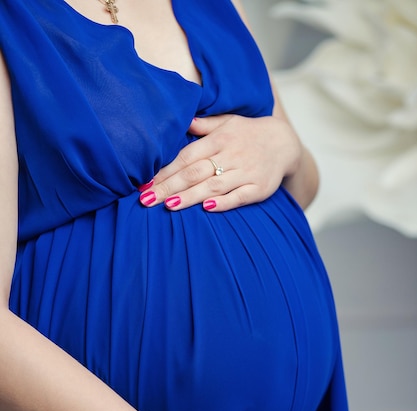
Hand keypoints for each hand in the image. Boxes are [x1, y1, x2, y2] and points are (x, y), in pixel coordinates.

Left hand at [138, 114, 301, 211]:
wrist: (285, 142)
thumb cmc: (248, 133)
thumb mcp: (227, 122)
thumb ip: (203, 125)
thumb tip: (181, 120)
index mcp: (219, 139)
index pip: (186, 157)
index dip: (165, 171)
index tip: (146, 183)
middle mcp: (231, 155)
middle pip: (195, 173)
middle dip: (170, 187)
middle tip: (147, 199)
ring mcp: (246, 172)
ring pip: (214, 186)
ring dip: (191, 196)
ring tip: (169, 205)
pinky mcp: (259, 188)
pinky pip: (239, 196)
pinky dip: (223, 202)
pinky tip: (206, 208)